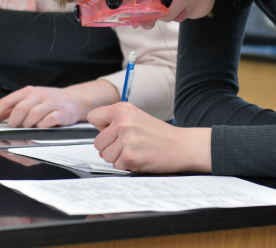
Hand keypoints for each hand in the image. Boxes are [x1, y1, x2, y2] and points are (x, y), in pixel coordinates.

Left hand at [0, 86, 83, 127]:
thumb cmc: (48, 102)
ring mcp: (50, 103)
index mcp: (27, 92)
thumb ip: (12, 108)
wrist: (74, 100)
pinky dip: (42, 126)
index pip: (6, 101)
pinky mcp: (61, 112)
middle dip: (13, 122)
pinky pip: (49, 120)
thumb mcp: (29, 100)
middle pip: (19, 109)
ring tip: (29, 128)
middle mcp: (38, 95)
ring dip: (28, 125)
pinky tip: (42, 128)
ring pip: (33, 115)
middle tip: (13, 128)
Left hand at [88, 103, 211, 172]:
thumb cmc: (159, 134)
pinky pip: (116, 165)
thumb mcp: (135, 116)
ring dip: (118, 158)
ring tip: (135, 150)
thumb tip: (98, 133)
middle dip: (109, 147)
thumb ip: (115, 120)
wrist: (182, 146)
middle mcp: (122, 121)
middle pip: (97, 142)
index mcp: (122, 109)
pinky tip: (140, 158)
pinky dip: (126, 165)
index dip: (102, 128)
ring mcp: (126, 139)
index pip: (93, 117)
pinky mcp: (129, 156)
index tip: (113, 132)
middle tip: (128, 145)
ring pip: (105, 156)